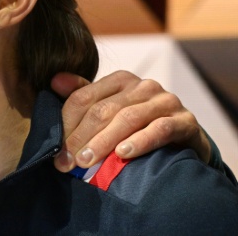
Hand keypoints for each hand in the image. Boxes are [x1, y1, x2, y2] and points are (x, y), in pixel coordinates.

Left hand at [51, 70, 210, 171]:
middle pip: (103, 109)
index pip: (84, 97)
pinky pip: (159, 129)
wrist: (187, 138)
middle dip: (81, 137)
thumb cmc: (141, 123)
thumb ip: (83, 94)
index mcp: (121, 79)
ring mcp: (166, 101)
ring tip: (86, 161)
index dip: (66, 123)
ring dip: (104, 142)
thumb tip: (54, 81)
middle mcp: (143, 86)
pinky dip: (139, 142)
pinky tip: (123, 154)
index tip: (54, 150)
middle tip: (66, 162)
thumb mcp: (111, 107)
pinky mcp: (184, 121)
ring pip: (127, 118)